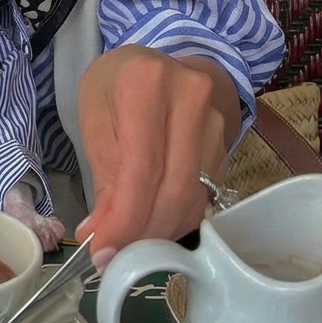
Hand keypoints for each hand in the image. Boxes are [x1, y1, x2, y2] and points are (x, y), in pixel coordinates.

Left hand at [74, 45, 240, 268]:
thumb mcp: (95, 120)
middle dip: (143, 233)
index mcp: (146, 84)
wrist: (159, 64)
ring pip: (193, 196)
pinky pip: (204, 194)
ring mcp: (215, 120)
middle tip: (114, 258)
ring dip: (159, 231)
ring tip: (128, 245)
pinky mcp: (226, 143)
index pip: (142, 169)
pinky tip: (152, 227)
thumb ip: (103, 179)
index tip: (102, 253)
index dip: (125, 220)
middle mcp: (191, 98)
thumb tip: (101, 238)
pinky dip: (176, 220)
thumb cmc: (114, 89)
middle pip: (175, 188)